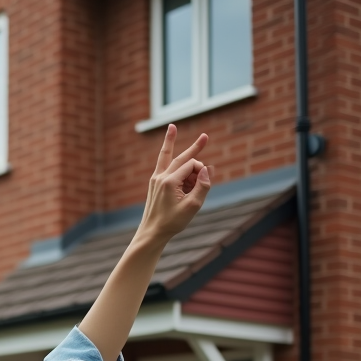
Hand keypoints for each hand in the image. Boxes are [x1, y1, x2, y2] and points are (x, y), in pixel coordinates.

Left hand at [138, 124, 212, 240]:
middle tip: (205, 136)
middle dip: (195, 148)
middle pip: (181, 158)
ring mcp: (155, 179)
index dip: (202, 173)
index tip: (203, 185)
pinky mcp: (154, 183)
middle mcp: (160, 177)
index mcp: (169, 182)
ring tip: (172, 127)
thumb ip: (203, 186)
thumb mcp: (193, 206)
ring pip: (168, 157)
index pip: (191, 166)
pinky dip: (169, 155)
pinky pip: (163, 164)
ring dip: (174, 145)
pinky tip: (168, 141)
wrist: (151, 232)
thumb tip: (208, 168)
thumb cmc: (172, 221)